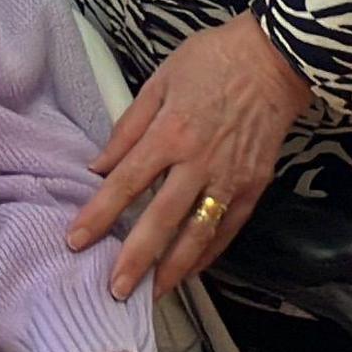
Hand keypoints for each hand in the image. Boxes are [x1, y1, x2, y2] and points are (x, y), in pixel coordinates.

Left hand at [67, 15, 308, 297]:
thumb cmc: (213, 61)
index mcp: (170, 133)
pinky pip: (229, 228)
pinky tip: (191, 269)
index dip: (99, 215)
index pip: (125, 183)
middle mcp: (199, 162)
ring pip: (199, 233)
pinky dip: (209, 253)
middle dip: (136, 258)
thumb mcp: (161, 81)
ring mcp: (230, 178)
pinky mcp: (255, 186)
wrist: (276, 59)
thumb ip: (129, 128)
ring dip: (174, 268)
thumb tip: (99, 166)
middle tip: (115, 290)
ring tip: (152, 293)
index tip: (76, 240)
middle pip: (161, 220)